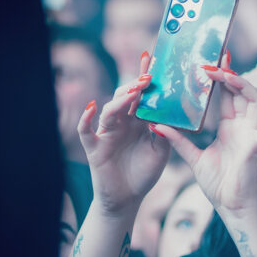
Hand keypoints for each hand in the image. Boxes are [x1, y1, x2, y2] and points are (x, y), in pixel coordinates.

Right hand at [78, 54, 170, 215]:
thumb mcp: (161, 150)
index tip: (152, 58)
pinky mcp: (94, 147)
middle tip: (148, 77)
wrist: (128, 198)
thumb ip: (165, 131)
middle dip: (136, 86)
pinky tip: (92, 108)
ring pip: (109, 110)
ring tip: (133, 92)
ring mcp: (106, 133)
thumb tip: (171, 112)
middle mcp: (122, 122)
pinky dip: (86, 119)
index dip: (145, 77)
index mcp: (138, 120)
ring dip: (120, 100)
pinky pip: (86, 130)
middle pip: (125, 97)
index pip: (142, 95)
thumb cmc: (144, 172)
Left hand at [154, 69, 256, 215]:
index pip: (227, 96)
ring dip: (243, 85)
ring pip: (256, 101)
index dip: (220, 79)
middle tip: (212, 61)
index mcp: (230, 129)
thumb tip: (157, 126)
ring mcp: (252, 135)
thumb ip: (179, 141)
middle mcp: (244, 128)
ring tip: (226, 73)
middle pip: (241, 93)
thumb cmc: (218, 186)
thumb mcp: (193, 158)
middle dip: (229, 75)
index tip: (208, 62)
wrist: (231, 209)